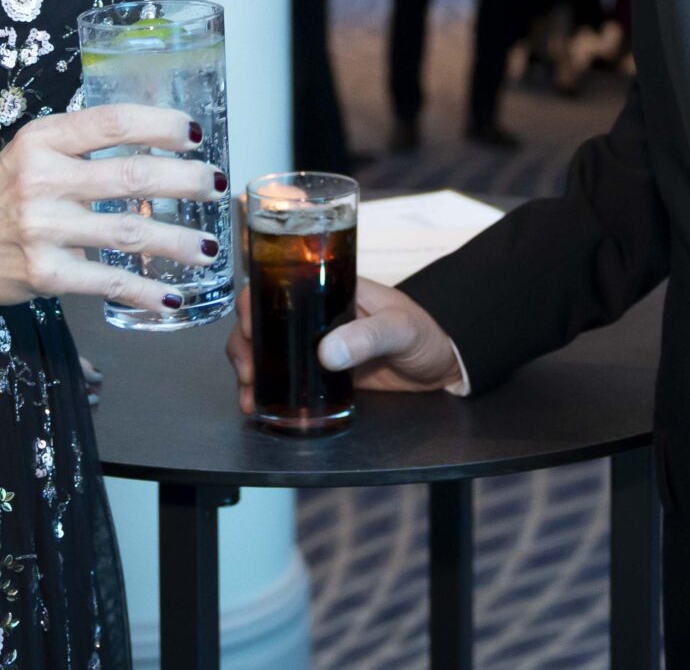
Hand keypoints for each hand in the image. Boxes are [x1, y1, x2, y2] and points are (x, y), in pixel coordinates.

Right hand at [0, 104, 223, 318]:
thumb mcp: (29, 154)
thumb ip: (80, 146)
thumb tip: (153, 142)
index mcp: (41, 141)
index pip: (112, 122)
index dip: (161, 125)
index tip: (195, 134)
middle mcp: (42, 180)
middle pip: (132, 175)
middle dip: (186, 180)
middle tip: (216, 187)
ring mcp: (42, 228)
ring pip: (130, 230)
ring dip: (178, 240)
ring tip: (209, 246)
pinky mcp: (43, 274)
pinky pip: (108, 280)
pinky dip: (145, 290)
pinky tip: (172, 295)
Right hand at [224, 278, 464, 414]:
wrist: (445, 365)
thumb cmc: (427, 332)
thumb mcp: (401, 329)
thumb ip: (369, 337)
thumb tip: (326, 353)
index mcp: (330, 288)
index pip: (279, 283)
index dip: (254, 301)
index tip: (247, 328)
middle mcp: (316, 313)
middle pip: (263, 319)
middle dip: (244, 343)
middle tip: (248, 372)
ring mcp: (316, 343)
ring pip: (267, 349)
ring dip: (249, 368)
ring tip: (248, 396)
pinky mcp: (322, 372)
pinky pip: (285, 376)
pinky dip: (266, 389)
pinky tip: (258, 406)